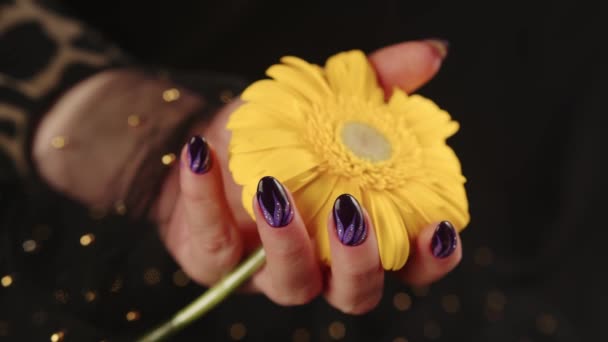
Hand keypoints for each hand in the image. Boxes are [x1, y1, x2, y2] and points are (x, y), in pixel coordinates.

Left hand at [154, 40, 462, 313]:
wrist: (210, 143)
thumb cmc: (280, 133)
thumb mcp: (330, 102)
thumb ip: (381, 84)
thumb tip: (431, 55)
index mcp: (356, 232)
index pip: (406, 263)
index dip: (428, 260)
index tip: (438, 230)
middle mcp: (321, 262)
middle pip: (354, 293)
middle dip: (359, 262)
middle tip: (350, 212)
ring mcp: (268, 268)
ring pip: (290, 283)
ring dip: (286, 241)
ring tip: (274, 188)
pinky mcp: (217, 260)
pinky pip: (213, 244)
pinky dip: (206, 197)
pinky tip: (202, 154)